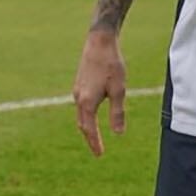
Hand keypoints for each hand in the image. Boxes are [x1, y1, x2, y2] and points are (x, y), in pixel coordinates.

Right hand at [73, 28, 127, 157]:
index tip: (100, 154)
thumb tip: (118, 133)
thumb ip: (117, 112)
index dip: (95, 143)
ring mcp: (77, 89)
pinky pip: (80, 105)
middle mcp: (78, 97)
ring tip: (94, 136)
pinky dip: (85, 115)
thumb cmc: (111, 64)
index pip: (89, 129)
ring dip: (87, 126)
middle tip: (97, 150)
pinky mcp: (79, 82)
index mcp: (87, 102)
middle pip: (82, 124)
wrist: (99, 41)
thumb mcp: (118, 89)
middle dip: (89, 138)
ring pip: (80, 114)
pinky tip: (92, 114)